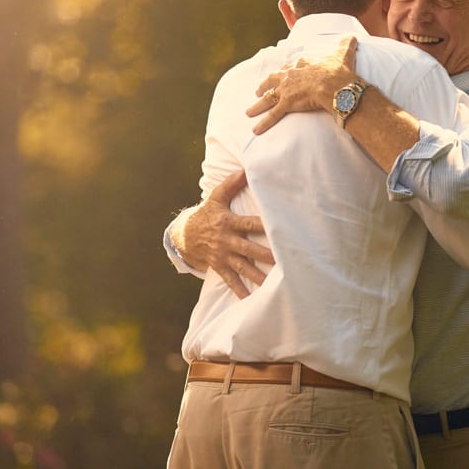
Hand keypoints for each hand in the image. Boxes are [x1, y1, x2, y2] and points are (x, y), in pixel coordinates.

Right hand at [178, 169, 272, 298]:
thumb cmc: (207, 214)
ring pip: (243, 267)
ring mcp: (223, 255)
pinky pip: (230, 280)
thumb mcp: (216, 197)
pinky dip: (240, 290)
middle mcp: (227, 240)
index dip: (264, 226)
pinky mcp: (219, 266)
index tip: (280, 228)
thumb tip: (245, 169)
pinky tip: (251, 300)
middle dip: (266, 256)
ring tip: (273, 284)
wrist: (184, 235)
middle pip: (249, 249)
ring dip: (258, 276)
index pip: (249, 223)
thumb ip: (231, 184)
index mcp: (228, 222)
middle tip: (284, 262)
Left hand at [247, 35, 359, 133]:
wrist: (334, 84)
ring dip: (258, 106)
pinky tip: (256, 130)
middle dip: (265, 85)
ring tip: (249, 112)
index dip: (286, 71)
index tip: (283, 73)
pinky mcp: (286, 103)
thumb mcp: (342, 55)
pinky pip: (273, 115)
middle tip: (258, 90)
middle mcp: (290, 75)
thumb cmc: (338, 71)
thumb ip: (346, 46)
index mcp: (302, 63)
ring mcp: (286, 89)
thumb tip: (352, 37)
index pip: (290, 67)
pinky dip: (264, 123)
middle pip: (273, 80)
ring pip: (268, 98)